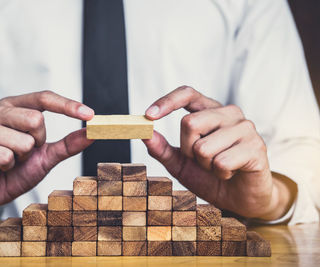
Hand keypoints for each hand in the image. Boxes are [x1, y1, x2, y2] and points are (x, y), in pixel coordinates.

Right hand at [0, 91, 93, 216]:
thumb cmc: (13, 172)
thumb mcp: (45, 157)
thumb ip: (67, 144)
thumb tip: (92, 133)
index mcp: (11, 107)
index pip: (43, 97)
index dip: (67, 105)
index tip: (90, 115)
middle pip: (36, 119)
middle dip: (37, 143)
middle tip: (23, 153)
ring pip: (22, 141)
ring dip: (21, 159)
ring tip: (7, 162)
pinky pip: (5, 157)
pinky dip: (6, 168)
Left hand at [143, 86, 295, 219]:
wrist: (239, 199)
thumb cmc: (210, 177)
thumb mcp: (180, 164)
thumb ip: (162, 149)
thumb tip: (144, 134)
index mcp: (210, 111)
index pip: (188, 93)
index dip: (167, 101)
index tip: (148, 115)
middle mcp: (229, 113)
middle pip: (189, 123)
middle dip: (188, 150)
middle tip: (202, 161)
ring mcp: (245, 128)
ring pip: (203, 146)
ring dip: (205, 165)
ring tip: (219, 168)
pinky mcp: (256, 147)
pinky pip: (221, 162)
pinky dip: (220, 173)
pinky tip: (231, 173)